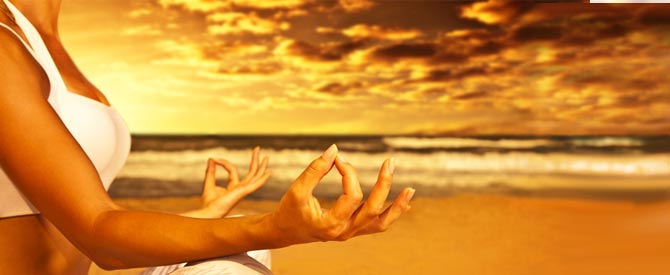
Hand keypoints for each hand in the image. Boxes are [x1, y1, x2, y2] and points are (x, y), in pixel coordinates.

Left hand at [191, 147, 270, 217]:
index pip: (233, 170)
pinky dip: (262, 179)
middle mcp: (241, 188)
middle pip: (251, 172)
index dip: (224, 163)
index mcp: (234, 187)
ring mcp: (244, 190)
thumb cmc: (208, 203)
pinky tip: (269, 173)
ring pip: (255, 176)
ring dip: (261, 165)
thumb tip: (211, 159)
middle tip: (257, 148)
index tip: (214, 159)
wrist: (208, 212)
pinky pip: (255, 184)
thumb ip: (210, 171)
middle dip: (254, 160)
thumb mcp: (209, 182)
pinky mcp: (243, 192)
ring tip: (266, 156)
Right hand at [269, 144, 413, 244]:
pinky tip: (405, 202)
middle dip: (384, 185)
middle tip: (390, 162)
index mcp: (331, 224)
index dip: (349, 173)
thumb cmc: (289, 210)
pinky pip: (377, 225)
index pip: (352, 195)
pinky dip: (391, 214)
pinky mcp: (353, 230)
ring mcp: (350, 233)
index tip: (338, 159)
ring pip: (381, 223)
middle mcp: (344, 232)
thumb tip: (334, 149)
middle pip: (373, 210)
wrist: (284, 232)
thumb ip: (316, 169)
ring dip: (397, 207)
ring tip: (410, 190)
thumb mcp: (298, 189)